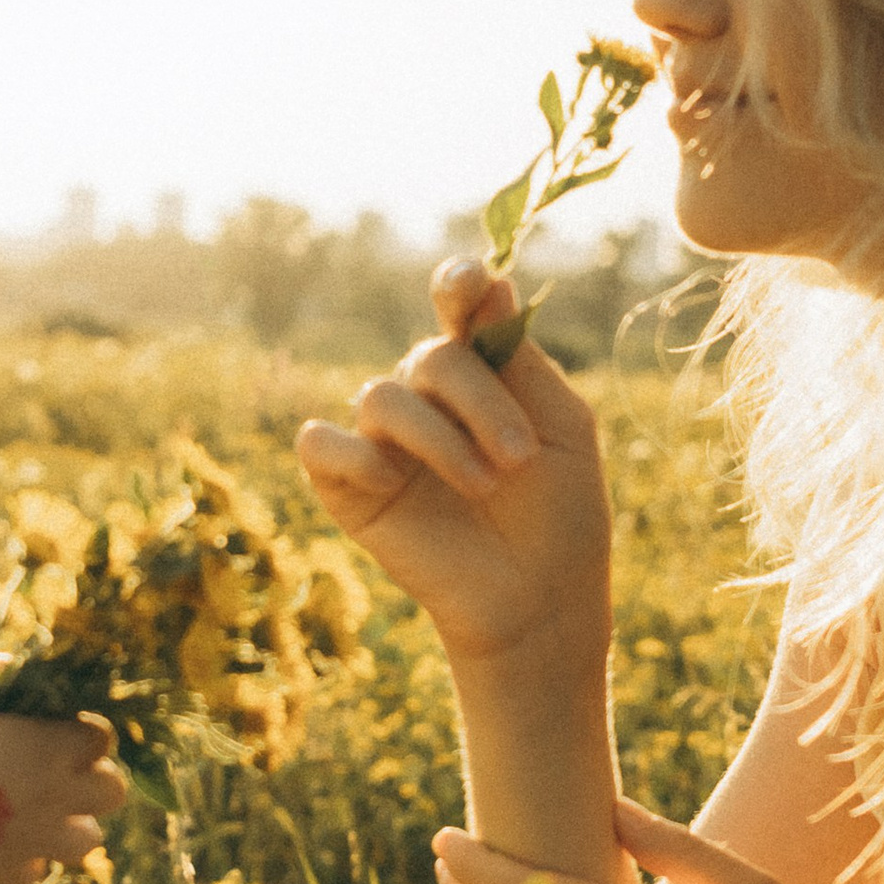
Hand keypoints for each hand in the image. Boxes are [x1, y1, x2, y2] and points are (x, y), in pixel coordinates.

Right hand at [0, 635, 126, 883]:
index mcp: (51, 748)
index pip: (102, 737)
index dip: (87, 732)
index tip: (61, 727)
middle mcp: (59, 794)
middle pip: (113, 790)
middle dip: (95, 781)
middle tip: (60, 771)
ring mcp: (42, 838)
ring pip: (90, 839)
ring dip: (74, 827)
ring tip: (42, 813)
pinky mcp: (16, 872)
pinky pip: (39, 870)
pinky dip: (29, 861)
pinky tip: (3, 848)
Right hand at [296, 259, 611, 668]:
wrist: (537, 602)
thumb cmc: (560, 516)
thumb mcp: (562, 429)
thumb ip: (522, 359)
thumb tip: (492, 280)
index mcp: (483, 373)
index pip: (458, 307)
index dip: (457, 285)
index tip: (467, 284)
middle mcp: (427, 397)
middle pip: (430, 356)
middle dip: (481, 402)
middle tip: (519, 458)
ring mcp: (383, 440)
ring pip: (382, 396)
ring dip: (439, 439)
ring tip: (483, 487)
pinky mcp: (348, 487)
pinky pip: (320, 444)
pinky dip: (351, 452)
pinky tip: (388, 478)